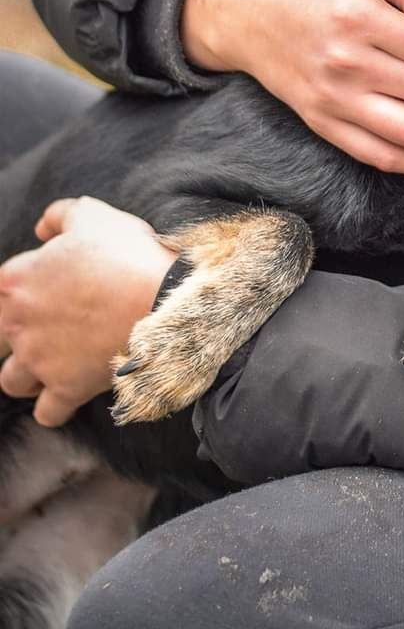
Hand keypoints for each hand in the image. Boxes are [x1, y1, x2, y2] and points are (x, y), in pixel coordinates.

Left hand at [0, 197, 172, 426]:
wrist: (163, 299)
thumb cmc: (127, 254)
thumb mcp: (93, 214)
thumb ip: (59, 215)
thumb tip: (42, 229)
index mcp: (17, 280)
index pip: (1, 288)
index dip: (26, 285)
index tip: (50, 287)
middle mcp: (18, 324)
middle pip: (3, 336)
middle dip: (22, 333)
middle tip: (55, 325)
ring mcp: (39, 361)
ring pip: (12, 380)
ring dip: (28, 373)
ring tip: (54, 362)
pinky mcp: (65, 389)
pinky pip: (46, 413)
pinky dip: (55, 406)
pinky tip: (70, 392)